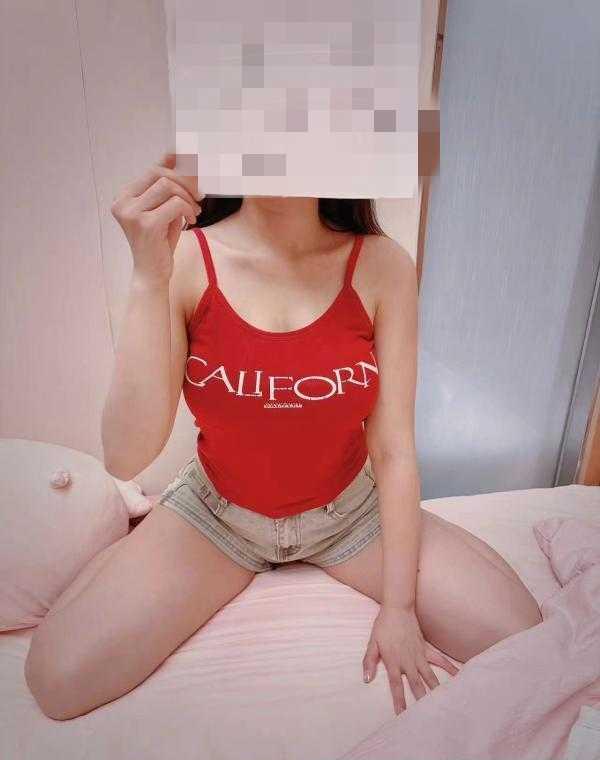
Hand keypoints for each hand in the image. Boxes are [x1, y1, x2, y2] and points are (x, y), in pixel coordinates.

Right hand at [110, 152, 203, 284]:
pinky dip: (188, 210)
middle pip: (160, 173)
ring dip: (188, 197)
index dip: (178, 166)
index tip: (197, 169)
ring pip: (168, 186)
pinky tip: (191, 220)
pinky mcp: (145, 225)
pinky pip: (175, 204)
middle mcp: (123, 202)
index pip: (154, 169)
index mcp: (124, 196)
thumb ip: (168, 186)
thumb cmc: (159, 242)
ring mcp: (132, 213)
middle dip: (186, 181)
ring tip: (195, 211)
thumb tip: (177, 154)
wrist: (152, 274)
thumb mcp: (164, 210)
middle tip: (200, 195)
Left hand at [362, 605, 459, 715]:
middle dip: (421, 702)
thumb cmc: (383, 626)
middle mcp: (408, 661)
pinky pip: (440, 660)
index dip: (400, 701)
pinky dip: (450, 668)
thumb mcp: (372, 643)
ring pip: (430, 677)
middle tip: (427, 716)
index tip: (402, 716)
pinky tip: (459, 677)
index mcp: (393, 661)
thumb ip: (369, 661)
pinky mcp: (427, 648)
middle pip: (416, 685)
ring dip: (436, 691)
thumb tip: (366, 679)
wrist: (397, 608)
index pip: (397, 685)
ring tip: (444, 705)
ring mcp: (419, 655)